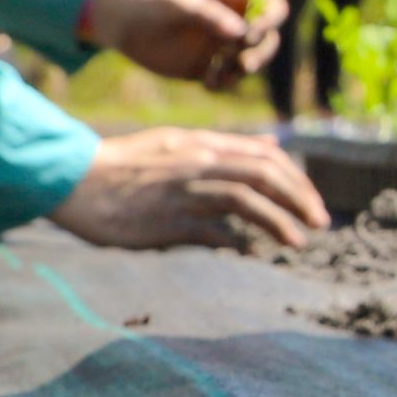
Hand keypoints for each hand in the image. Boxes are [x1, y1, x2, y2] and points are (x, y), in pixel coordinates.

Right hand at [52, 126, 327, 250]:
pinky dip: (237, 242)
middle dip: (299, 199)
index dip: (296, 180)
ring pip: (245, 200)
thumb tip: (275, 146)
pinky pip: (212, 232)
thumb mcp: (180, 143)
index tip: (311, 202)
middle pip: (264, 175)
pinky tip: (251, 253)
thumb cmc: (128, 165)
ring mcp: (184, 191)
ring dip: (278, 222)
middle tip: (320, 222)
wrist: (76, 180)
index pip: (265, 158)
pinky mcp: (167, 220)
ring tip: (299, 242)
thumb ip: (228, 147)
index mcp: (203, 145)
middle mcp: (199, 163)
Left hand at [80, 0, 283, 90]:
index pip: (274, 7)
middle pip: (270, 39)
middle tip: (242, 65)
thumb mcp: (180, 2)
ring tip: (214, 74)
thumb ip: (211, 16)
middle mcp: (237, 18)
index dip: (270, 22)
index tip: (250, 35)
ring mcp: (225, 43)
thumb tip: (244, 33)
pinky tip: (206, 84)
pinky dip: (224, 84)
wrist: (122, 20)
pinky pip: (231, 79)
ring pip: (254, 62)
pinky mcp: (212, 64)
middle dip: (261, 54)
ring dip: (240, 72)